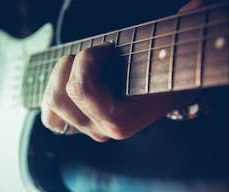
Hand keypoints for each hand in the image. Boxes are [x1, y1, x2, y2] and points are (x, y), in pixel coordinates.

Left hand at [40, 0, 203, 141]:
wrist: (157, 86)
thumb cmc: (157, 67)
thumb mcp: (162, 53)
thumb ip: (166, 35)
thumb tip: (192, 6)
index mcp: (120, 121)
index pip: (81, 90)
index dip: (88, 58)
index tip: (107, 47)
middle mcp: (100, 130)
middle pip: (59, 98)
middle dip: (72, 65)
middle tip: (92, 53)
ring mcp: (86, 129)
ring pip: (50, 105)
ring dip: (58, 77)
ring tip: (78, 64)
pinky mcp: (74, 124)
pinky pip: (49, 116)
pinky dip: (51, 93)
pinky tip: (67, 79)